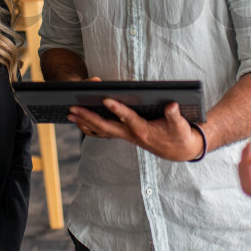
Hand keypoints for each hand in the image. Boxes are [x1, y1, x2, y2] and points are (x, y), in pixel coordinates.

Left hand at [68, 97, 204, 161]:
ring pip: (101, 130)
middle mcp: (131, 135)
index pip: (129, 119)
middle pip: (106, 126)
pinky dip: (90, 126)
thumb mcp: (181, 126)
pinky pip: (104, 132)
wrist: (178, 150)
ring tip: (70, 113)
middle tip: (73, 108)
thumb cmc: (180, 136)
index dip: (118, 109)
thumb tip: (171, 105)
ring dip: (85, 122)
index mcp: (144, 130)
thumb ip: (175, 116)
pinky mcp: (125, 135)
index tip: (106, 99)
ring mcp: (126, 136)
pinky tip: (80, 120)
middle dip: (89, 117)